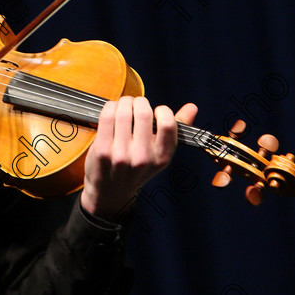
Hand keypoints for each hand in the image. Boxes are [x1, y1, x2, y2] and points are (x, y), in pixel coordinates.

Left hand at [79, 96, 197, 220]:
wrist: (111, 192)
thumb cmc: (137, 168)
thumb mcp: (160, 155)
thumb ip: (175, 129)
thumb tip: (192, 107)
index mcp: (162, 157)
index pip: (168, 124)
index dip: (162, 110)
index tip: (156, 111)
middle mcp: (142, 157)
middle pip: (143, 113)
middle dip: (139, 102)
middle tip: (136, 104)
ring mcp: (121, 154)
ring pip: (124, 112)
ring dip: (124, 102)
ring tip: (124, 105)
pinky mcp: (102, 150)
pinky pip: (107, 117)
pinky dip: (110, 107)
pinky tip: (112, 110)